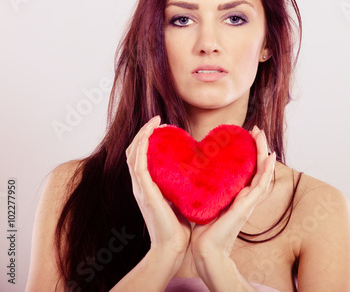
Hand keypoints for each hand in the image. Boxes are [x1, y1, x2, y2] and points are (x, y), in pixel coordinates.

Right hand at [126, 116, 190, 256]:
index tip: (162, 127)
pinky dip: (142, 146)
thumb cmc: (180, 227)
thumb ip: (181, 187)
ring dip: (142, 134)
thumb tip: (196, 174)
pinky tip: (151, 134)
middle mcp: (140, 186)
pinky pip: (138, 164)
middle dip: (143, 133)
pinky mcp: (145, 192)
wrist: (174, 248)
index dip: (147, 140)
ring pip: (133, 153)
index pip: (140, 158)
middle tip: (159, 121)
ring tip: (155, 122)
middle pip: (133, 152)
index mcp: (147, 187)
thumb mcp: (179, 200)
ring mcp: (140, 189)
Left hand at [190, 126, 275, 281]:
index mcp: (238, 195)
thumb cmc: (204, 230)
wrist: (206, 249)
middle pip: (258, 167)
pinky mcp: (247, 207)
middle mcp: (246, 197)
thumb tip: (195, 175)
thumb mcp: (206, 203)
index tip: (245, 136)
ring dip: (263, 152)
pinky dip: (267, 170)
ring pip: (263, 172)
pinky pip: (261, 185)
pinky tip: (269, 157)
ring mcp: (249, 202)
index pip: (248, 170)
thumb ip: (207, 191)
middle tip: (256, 129)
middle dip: (258, 147)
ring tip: (261, 134)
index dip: (249, 152)